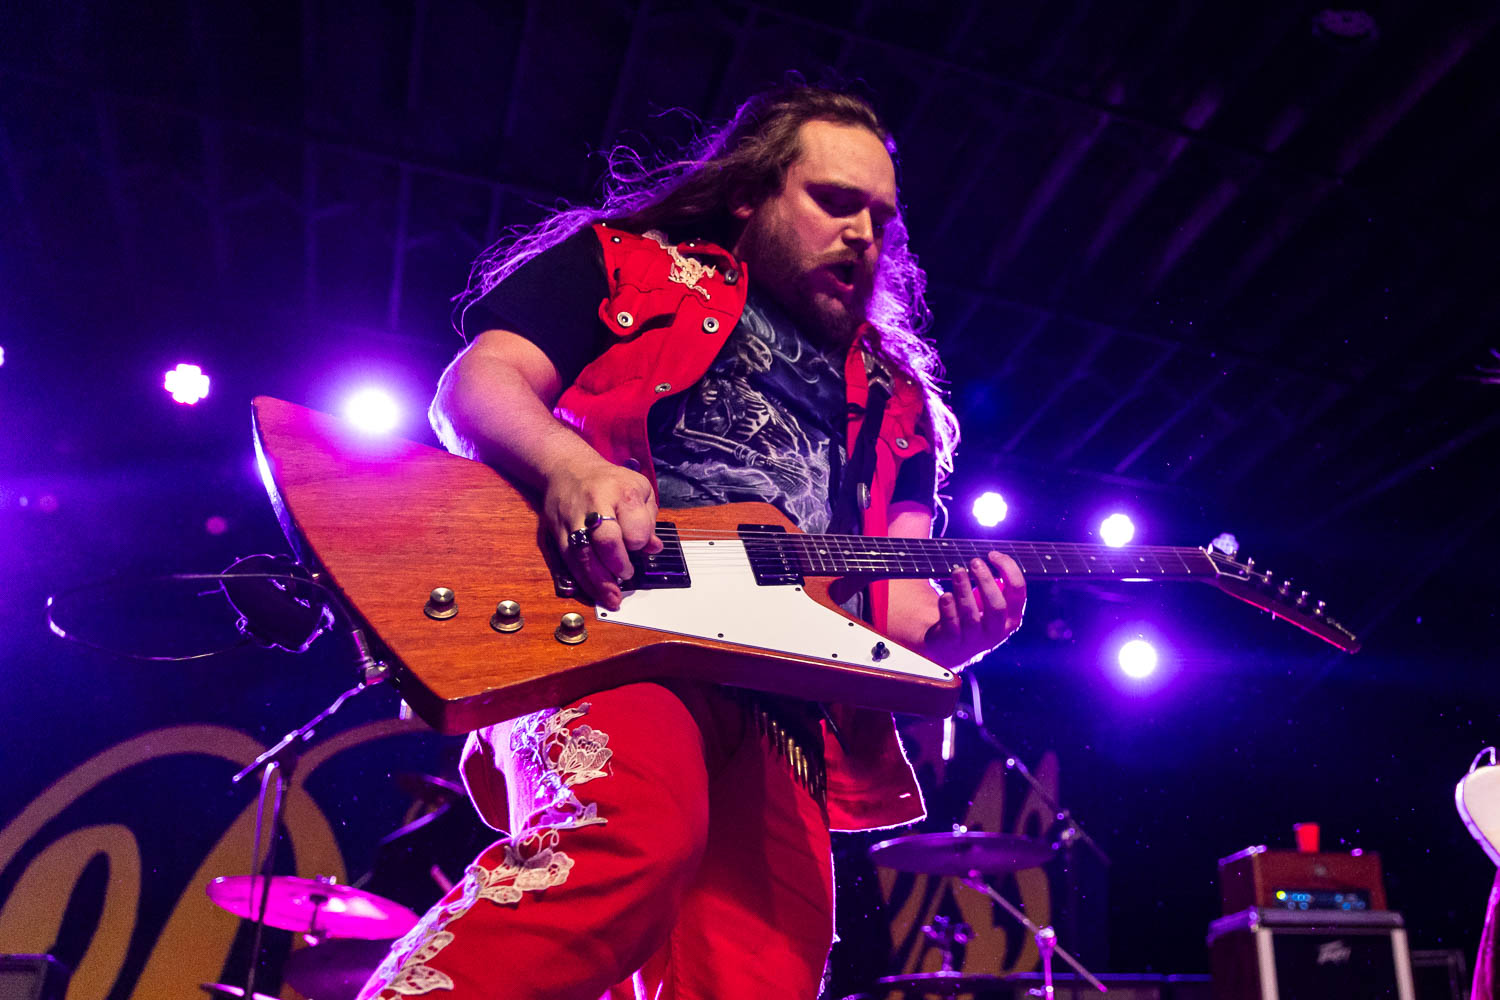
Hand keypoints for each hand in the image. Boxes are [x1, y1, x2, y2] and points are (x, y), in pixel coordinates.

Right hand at [540, 456, 662, 610]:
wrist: (568, 468)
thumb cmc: (609, 481)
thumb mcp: (639, 489)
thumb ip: (648, 520)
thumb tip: (654, 548)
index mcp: (622, 492)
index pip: (635, 527)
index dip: (639, 542)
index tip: (639, 545)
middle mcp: (595, 506)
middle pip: (606, 541)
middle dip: (618, 564)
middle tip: (626, 574)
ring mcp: (573, 521)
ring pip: (584, 557)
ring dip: (599, 583)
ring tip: (612, 600)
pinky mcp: (558, 533)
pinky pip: (569, 562)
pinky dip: (584, 581)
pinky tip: (595, 593)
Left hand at [923, 552, 1025, 667]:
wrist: (951, 649)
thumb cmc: (973, 617)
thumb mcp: (990, 604)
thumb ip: (996, 584)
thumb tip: (992, 552)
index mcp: (1012, 617)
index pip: (1018, 591)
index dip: (1008, 569)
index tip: (992, 554)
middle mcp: (997, 631)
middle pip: (997, 605)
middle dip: (986, 580)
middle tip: (974, 562)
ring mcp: (975, 640)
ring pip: (971, 614)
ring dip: (964, 589)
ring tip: (957, 571)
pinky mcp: (953, 643)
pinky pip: (951, 624)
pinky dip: (948, 607)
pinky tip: (946, 595)